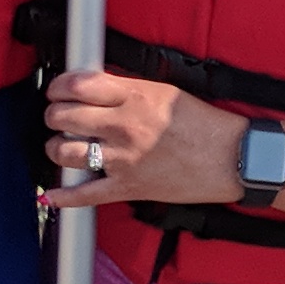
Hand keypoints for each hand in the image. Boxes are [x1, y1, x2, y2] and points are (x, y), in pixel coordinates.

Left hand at [42, 68, 241, 210]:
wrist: (233, 158)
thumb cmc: (204, 124)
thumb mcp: (165, 92)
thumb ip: (128, 90)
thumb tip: (95, 90)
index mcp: (134, 96)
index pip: (77, 85)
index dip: (59, 87)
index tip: (58, 91)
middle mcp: (123, 125)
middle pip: (63, 117)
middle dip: (54, 115)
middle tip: (58, 117)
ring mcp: (123, 158)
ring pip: (65, 152)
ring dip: (56, 148)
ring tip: (61, 146)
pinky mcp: (129, 187)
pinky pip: (86, 194)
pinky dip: (64, 198)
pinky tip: (51, 195)